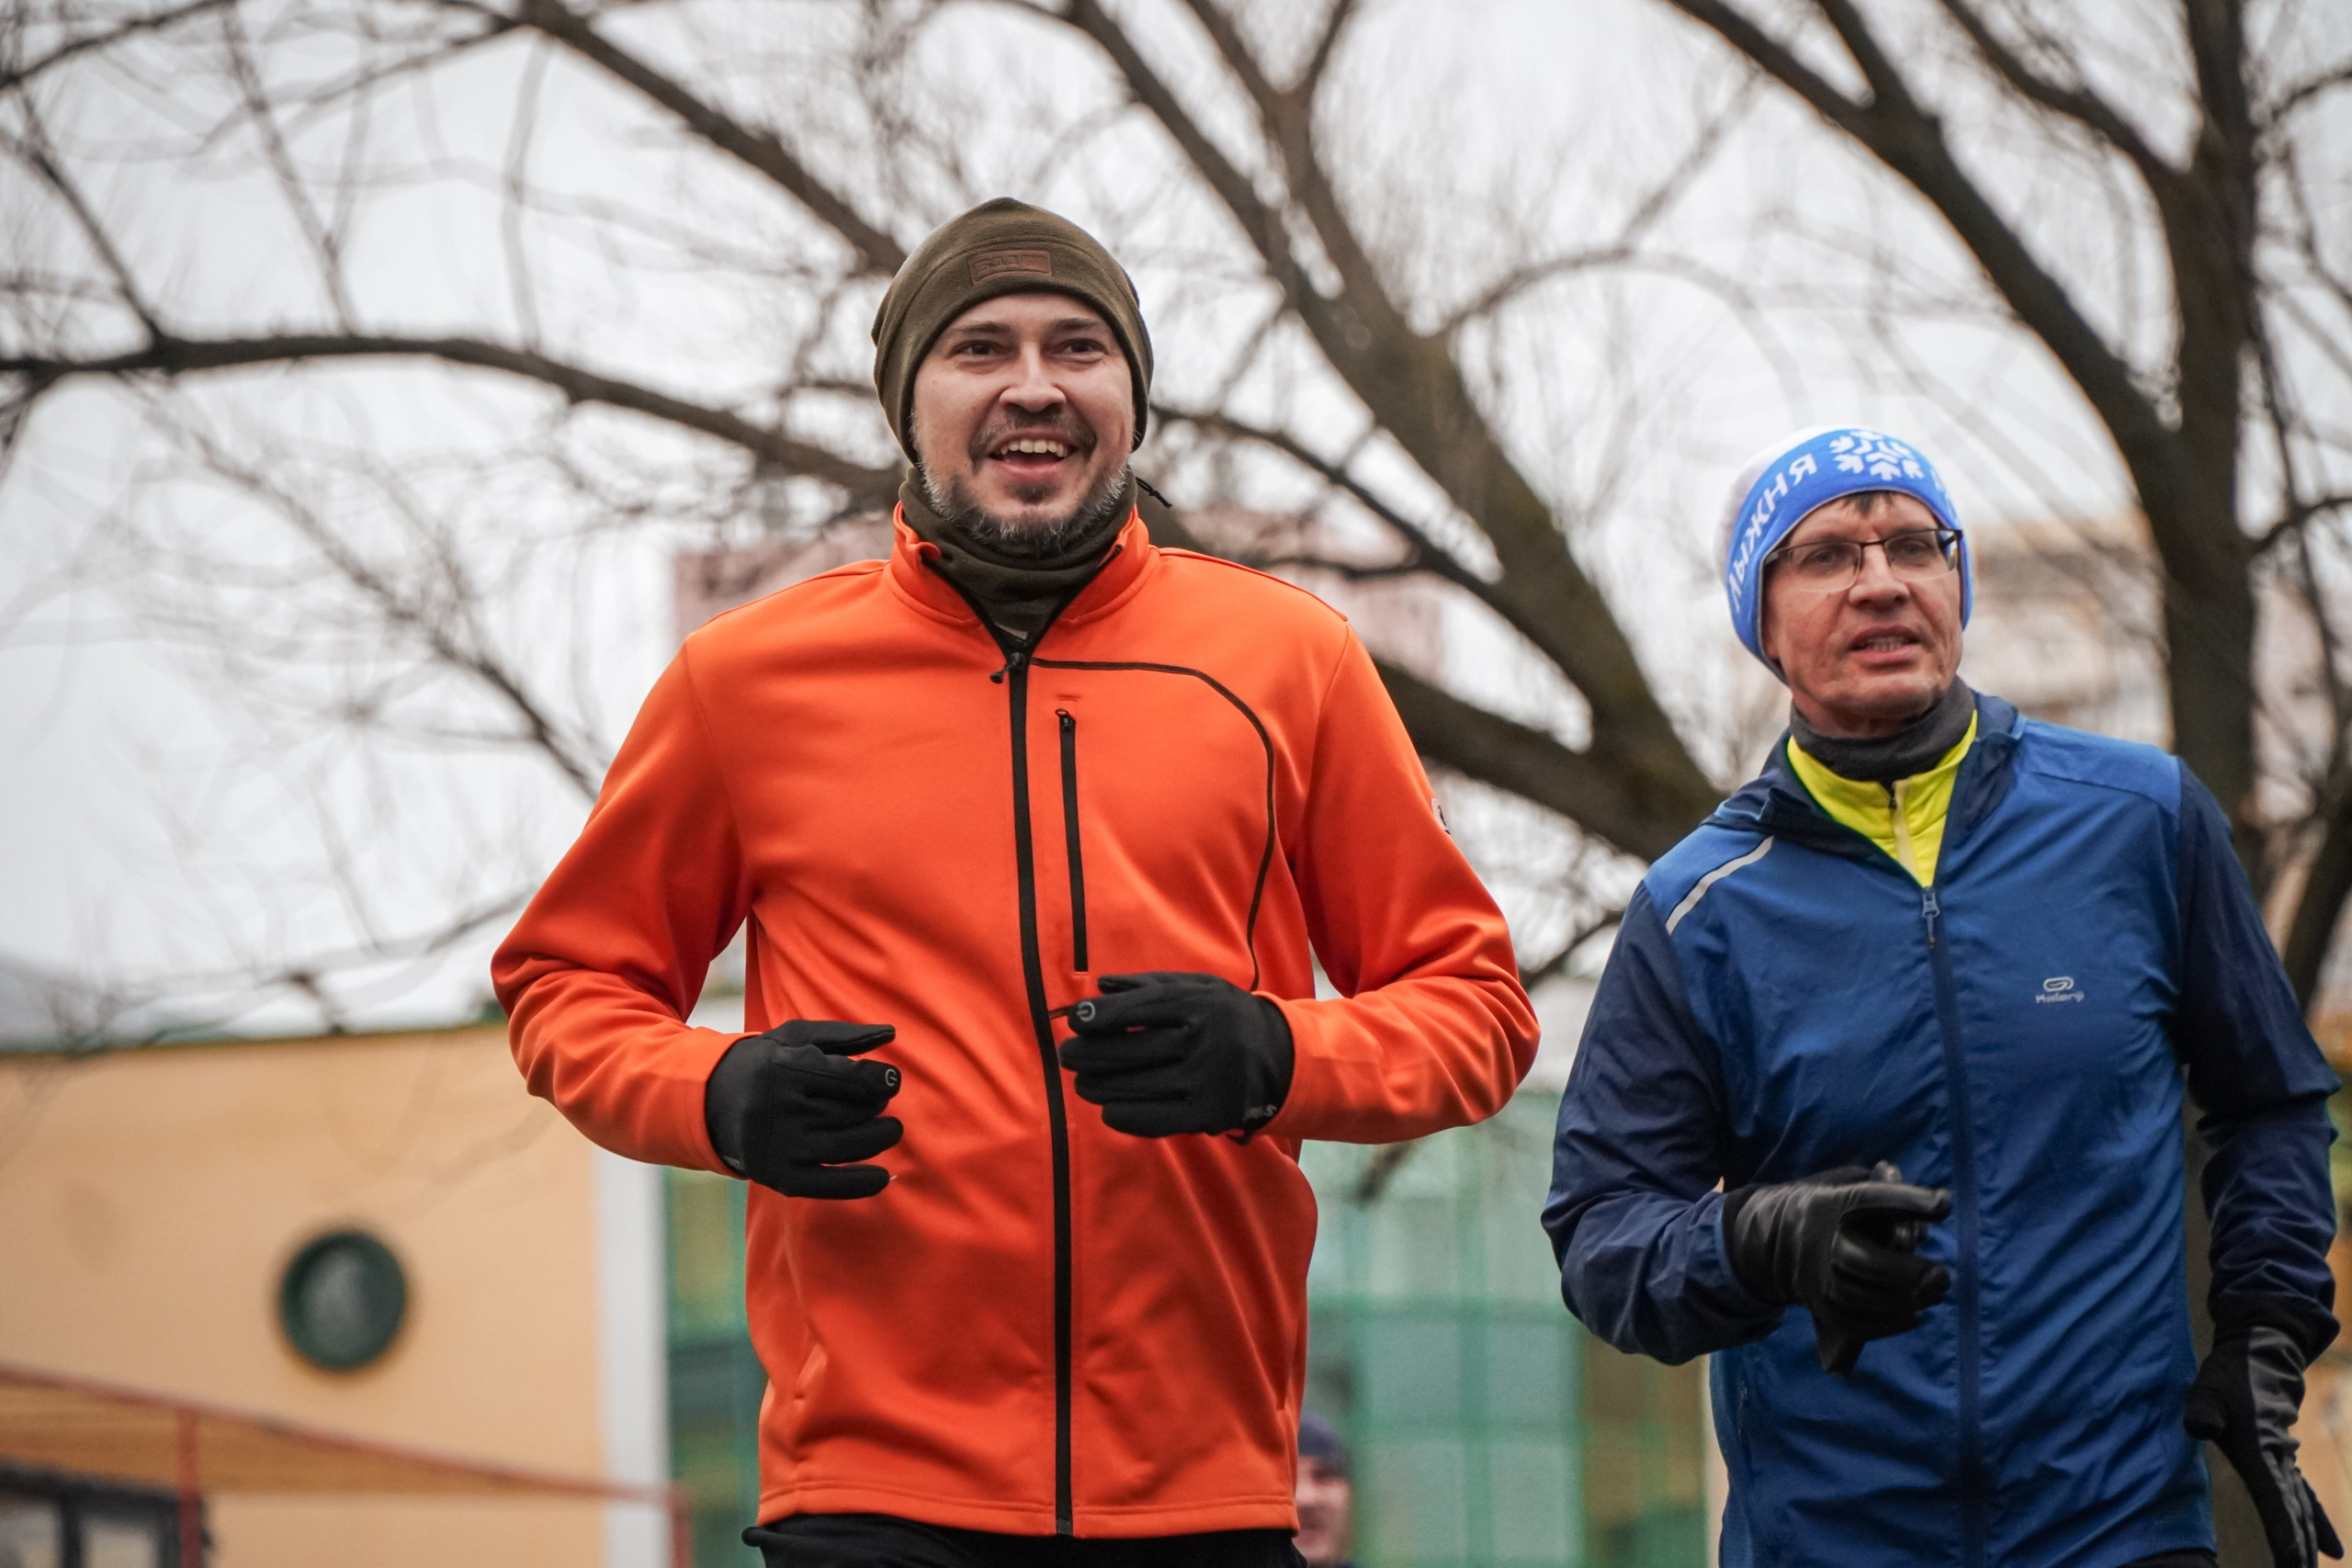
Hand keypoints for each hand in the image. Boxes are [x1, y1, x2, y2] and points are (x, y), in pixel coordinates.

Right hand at [703, 1020, 903, 1198]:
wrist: (711, 1102)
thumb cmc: (767, 1064)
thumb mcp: (796, 1038)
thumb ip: (844, 1035)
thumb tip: (892, 1033)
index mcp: (784, 1069)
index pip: (851, 1079)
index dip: (883, 1080)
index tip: (891, 1080)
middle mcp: (779, 1109)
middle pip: (853, 1112)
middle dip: (877, 1106)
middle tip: (879, 1102)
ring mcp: (778, 1146)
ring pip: (847, 1146)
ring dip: (878, 1138)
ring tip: (888, 1129)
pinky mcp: (778, 1176)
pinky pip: (828, 1185)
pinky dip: (861, 1183)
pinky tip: (882, 1176)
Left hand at [1058, 972, 1293, 1136]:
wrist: (1283, 1058)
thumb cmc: (1228, 1017)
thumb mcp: (1200, 988)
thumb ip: (1151, 985)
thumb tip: (1100, 985)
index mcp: (1203, 1003)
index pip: (1142, 1009)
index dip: (1103, 1015)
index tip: (1076, 1019)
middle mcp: (1207, 1041)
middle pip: (1133, 1049)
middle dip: (1090, 1053)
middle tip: (1066, 1054)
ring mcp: (1209, 1081)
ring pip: (1138, 1086)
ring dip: (1099, 1086)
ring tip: (1081, 1082)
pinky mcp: (1210, 1114)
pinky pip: (1156, 1119)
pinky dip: (1125, 1116)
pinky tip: (1107, 1110)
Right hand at [1722, 1161, 1950, 1377]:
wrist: (1774, 1240)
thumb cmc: (1829, 1210)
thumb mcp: (1850, 1187)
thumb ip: (1887, 1192)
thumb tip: (1934, 1208)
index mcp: (1832, 1203)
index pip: (1872, 1200)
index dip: (1909, 1201)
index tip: (1944, 1204)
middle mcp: (1823, 1242)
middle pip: (1864, 1261)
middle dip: (1907, 1272)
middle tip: (1942, 1276)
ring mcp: (1819, 1279)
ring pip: (1863, 1298)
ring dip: (1905, 1300)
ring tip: (1934, 1294)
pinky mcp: (1822, 1308)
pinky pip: (1858, 1324)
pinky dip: (1890, 1323)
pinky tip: (1914, 1313)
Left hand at [2187, 1303, 2341, 1566]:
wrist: (2263, 1351)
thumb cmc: (2231, 1372)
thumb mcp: (2209, 1386)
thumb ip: (2203, 1409)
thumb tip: (2199, 1429)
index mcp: (2261, 1451)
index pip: (2276, 1503)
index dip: (2284, 1536)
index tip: (2292, 1566)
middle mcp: (2279, 1460)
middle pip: (2293, 1515)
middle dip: (2298, 1550)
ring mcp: (2285, 1459)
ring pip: (2301, 1509)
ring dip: (2307, 1540)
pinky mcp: (2283, 1457)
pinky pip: (2302, 1498)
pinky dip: (2313, 1522)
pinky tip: (2330, 1548)